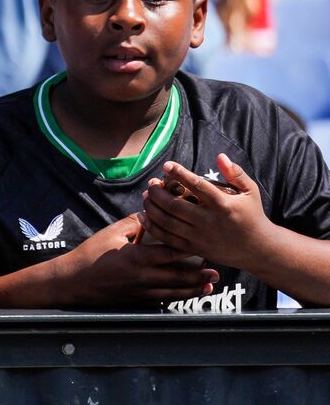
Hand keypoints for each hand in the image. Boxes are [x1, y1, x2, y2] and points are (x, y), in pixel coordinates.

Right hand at [52, 212, 219, 307]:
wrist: (74, 281)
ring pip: (173, 292)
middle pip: (178, 276)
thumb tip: (150, 215)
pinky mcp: (137, 300)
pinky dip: (176, 297)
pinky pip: (162, 299)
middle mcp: (143, 276)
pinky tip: (186, 295)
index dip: (189, 249)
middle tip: (216, 272)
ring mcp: (141, 291)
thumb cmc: (90, 255)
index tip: (204, 245)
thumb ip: (133, 224)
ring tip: (208, 286)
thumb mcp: (110, 233)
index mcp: (137, 257)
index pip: (170, 252)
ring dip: (192, 289)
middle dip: (198, 275)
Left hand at [142, 156, 274, 272]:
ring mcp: (201, 237)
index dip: (179, 174)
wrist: (259, 249)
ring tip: (146, 196)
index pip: (197, 185)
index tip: (167, 165)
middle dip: (157, 192)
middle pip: (175, 205)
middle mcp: (210, 221)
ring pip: (167, 222)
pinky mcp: (195, 249)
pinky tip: (145, 216)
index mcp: (223, 205)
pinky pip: (168, 239)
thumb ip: (236, 173)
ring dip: (152, 208)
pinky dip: (153, 227)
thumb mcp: (250, 192)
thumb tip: (220, 156)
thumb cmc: (253, 215)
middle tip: (151, 183)